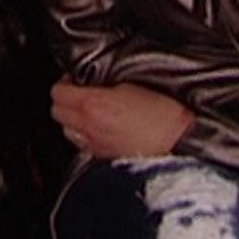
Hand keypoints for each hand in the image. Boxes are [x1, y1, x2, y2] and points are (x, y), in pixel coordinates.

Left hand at [51, 79, 194, 158]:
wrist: (182, 142)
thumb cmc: (165, 115)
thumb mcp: (132, 85)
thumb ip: (104, 82)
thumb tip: (91, 80)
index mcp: (93, 106)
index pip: (58, 93)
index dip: (65, 82)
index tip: (76, 79)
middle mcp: (89, 128)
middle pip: (57, 112)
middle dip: (66, 100)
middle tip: (81, 92)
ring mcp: (95, 146)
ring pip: (67, 130)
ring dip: (73, 119)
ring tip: (91, 112)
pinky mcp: (104, 159)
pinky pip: (82, 145)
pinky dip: (85, 136)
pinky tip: (101, 129)